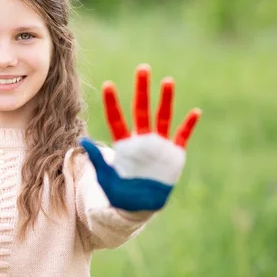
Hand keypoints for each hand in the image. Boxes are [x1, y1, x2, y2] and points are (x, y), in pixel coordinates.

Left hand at [79, 64, 200, 211]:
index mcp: (124, 144)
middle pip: (141, 109)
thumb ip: (97, 158)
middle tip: (142, 68)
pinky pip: (182, 136)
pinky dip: (188, 124)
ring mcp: (158, 145)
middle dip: (142, 90)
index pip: (117, 119)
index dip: (112, 103)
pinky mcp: (173, 154)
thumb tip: (81, 140)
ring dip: (165, 100)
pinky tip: (195, 112)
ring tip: (167, 80)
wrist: (138, 208)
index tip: (108, 85)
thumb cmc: (119, 194)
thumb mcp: (106, 177)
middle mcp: (141, 139)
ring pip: (162, 117)